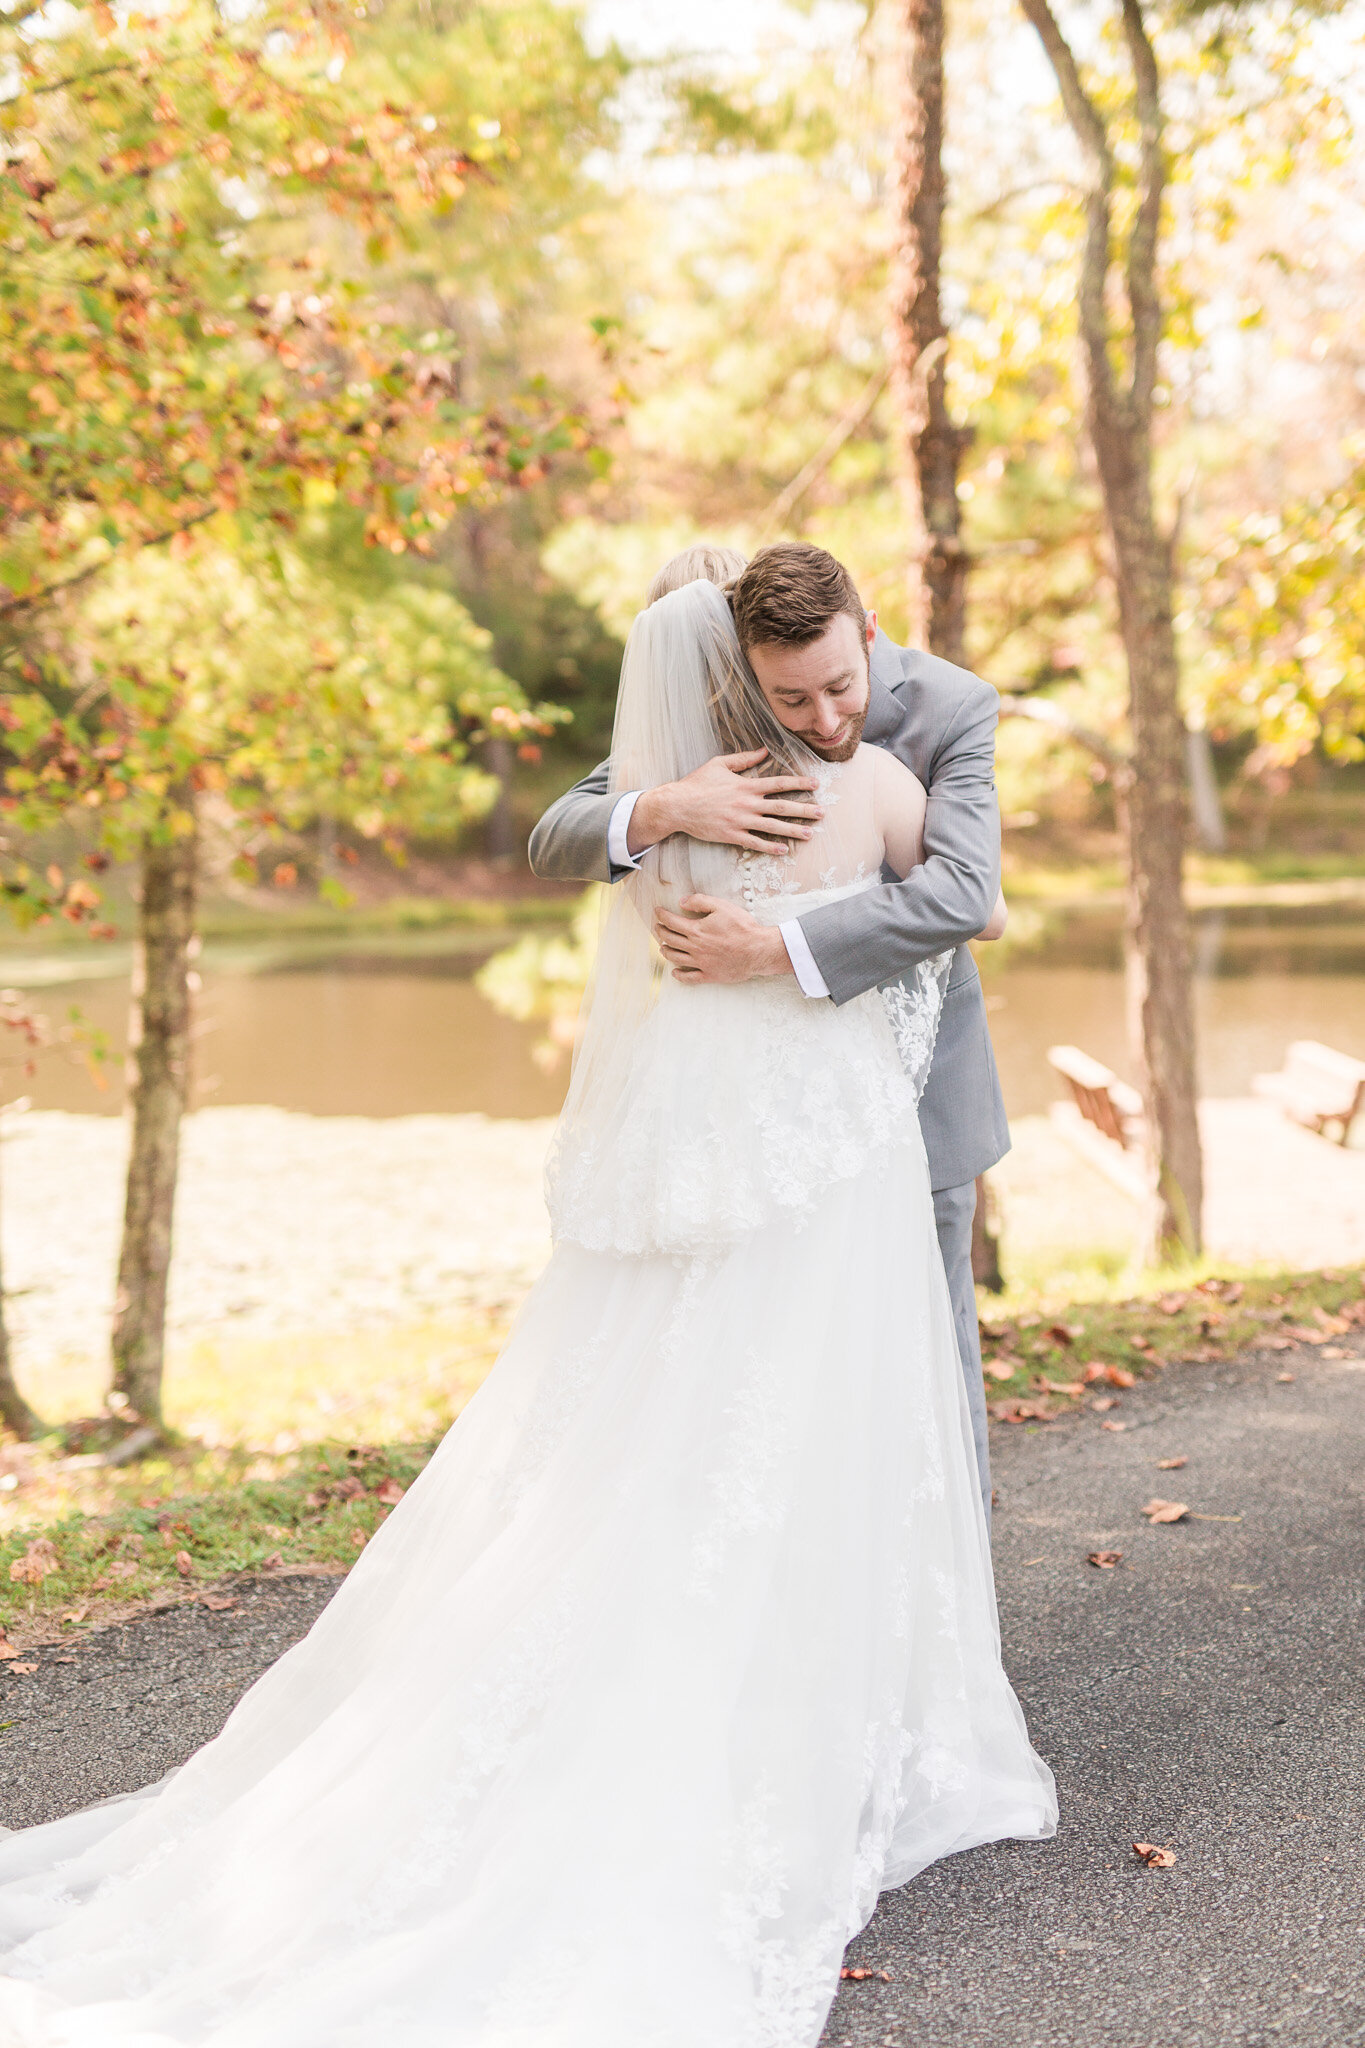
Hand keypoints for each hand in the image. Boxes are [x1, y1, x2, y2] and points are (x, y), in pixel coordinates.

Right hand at [629, 751, 821, 856]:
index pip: (780, 783)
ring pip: (773, 827)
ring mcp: (740, 821)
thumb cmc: (697, 783)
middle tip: (822, 813)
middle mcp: (747, 804)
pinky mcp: (731, 836)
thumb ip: (744, 758)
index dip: (800, 783)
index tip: (816, 784)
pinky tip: (783, 850)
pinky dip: (770, 847)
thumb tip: (764, 750)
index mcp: (747, 785)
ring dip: (794, 830)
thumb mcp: (719, 764)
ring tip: (811, 833)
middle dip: (804, 809)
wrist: (677, 805)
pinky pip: (755, 843)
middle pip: (782, 807)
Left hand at [653, 895, 792, 983]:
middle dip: (661, 932)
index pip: (671, 922)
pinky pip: (689, 978)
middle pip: (670, 940)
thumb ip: (700, 901)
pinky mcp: (710, 975)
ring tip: (662, 947)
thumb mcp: (722, 906)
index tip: (657, 912)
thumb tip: (682, 902)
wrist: (758, 950)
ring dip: (666, 951)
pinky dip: (679, 975)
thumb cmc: (742, 927)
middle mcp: (695, 948)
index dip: (661, 915)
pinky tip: (675, 973)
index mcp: (696, 930)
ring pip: (675, 958)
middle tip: (658, 927)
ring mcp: (701, 963)